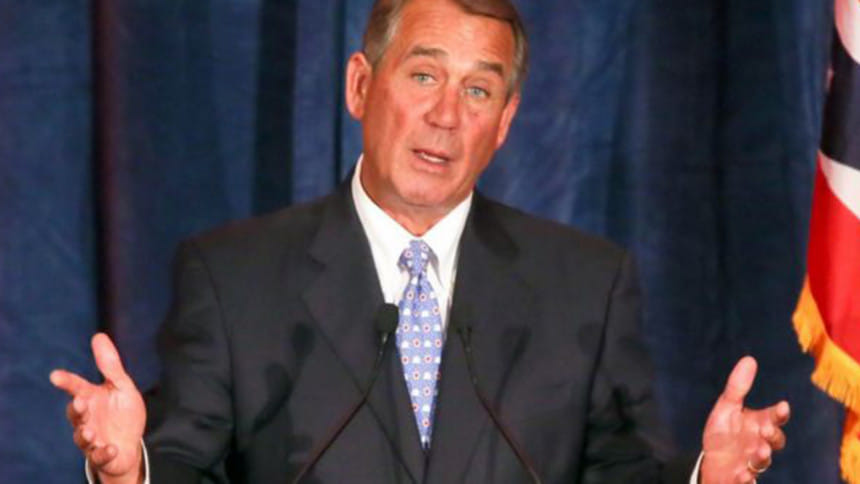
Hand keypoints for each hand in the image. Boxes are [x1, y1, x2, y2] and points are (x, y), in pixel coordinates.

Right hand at [50, 333, 145, 483]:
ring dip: (85, 434)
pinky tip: (110, 448)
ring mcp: (92, 438)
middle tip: (80, 402)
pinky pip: (99, 456)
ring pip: (82, 437)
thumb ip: (110, 365)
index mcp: (91, 398)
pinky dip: (103, 453)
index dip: (67, 381)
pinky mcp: (101, 455)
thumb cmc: (122, 413)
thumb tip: (98, 335)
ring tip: (90, 432)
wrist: (129, 445)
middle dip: (76, 409)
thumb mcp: (121, 386)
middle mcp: (87, 418)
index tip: (55, 375)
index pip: (76, 388)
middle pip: (76, 413)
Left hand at [700, 356, 789, 483]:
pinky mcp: (741, 476)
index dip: (779, 414)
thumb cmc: (725, 432)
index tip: (783, 406)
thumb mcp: (727, 407)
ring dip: (763, 456)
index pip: (774, 417)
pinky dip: (746, 478)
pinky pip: (746, 479)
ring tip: (759, 450)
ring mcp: (751, 461)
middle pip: (774, 441)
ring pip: (762, 461)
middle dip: (773, 436)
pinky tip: (742, 474)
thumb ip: (738, 387)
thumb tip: (749, 359)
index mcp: (758, 423)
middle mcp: (759, 442)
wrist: (712, 460)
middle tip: (766, 429)